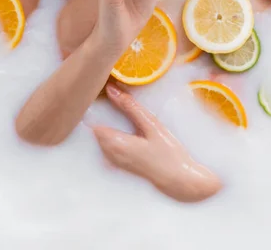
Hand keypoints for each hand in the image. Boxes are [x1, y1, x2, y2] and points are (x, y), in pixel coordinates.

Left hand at [92, 83, 221, 201]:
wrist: (179, 180)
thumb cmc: (167, 152)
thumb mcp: (151, 125)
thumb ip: (130, 107)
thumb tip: (111, 89)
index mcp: (115, 144)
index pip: (91, 122)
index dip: (94, 107)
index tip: (99, 94)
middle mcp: (110, 155)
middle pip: (95, 131)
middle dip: (100, 114)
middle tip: (108, 96)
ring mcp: (114, 162)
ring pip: (101, 139)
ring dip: (106, 125)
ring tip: (117, 108)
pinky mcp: (121, 165)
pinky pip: (107, 147)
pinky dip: (111, 135)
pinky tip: (124, 128)